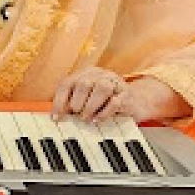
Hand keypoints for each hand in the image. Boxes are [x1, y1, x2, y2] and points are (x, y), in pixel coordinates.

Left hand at [52, 69, 188, 123]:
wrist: (137, 100)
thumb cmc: (106, 102)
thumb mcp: (87, 99)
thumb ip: (73, 103)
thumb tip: (57, 116)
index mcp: (86, 73)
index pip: (68, 83)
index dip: (59, 101)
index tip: (56, 117)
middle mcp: (100, 75)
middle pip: (84, 83)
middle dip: (77, 101)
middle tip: (75, 114)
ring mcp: (115, 83)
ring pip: (101, 88)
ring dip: (90, 106)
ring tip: (85, 118)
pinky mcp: (127, 94)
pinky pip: (115, 101)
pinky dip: (104, 112)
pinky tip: (97, 120)